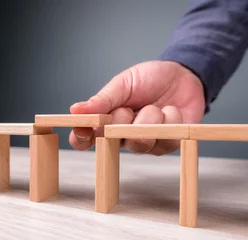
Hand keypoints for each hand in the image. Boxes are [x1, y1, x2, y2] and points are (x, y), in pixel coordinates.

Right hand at [69, 60, 205, 154]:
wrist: (182, 75)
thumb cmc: (149, 79)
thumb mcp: (123, 83)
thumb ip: (102, 100)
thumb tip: (75, 110)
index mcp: (105, 120)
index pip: (83, 138)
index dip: (80, 137)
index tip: (84, 129)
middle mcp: (120, 136)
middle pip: (111, 142)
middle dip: (121, 120)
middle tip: (129, 106)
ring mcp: (143, 142)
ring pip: (139, 143)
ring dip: (149, 118)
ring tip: (155, 106)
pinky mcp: (166, 144)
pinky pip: (165, 140)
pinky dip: (169, 120)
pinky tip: (169, 111)